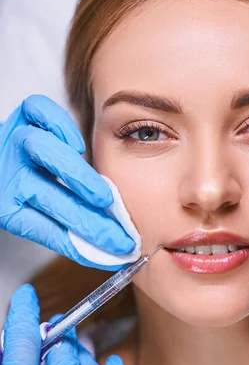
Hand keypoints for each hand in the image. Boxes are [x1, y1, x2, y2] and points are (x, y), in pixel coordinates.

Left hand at [0, 95, 134, 270]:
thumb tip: (108, 252)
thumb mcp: (31, 212)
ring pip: (44, 151)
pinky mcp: (21, 116)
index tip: (115, 253)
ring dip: (78, 176)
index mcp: (6, 207)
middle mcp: (9, 176)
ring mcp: (14, 144)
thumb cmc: (21, 182)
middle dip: (90, 222)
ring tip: (104, 196)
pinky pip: (38, 111)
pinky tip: (78, 145)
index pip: (49, 230)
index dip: (83, 245)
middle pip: (50, 199)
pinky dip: (60, 124)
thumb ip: (62, 229)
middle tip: (120, 235)